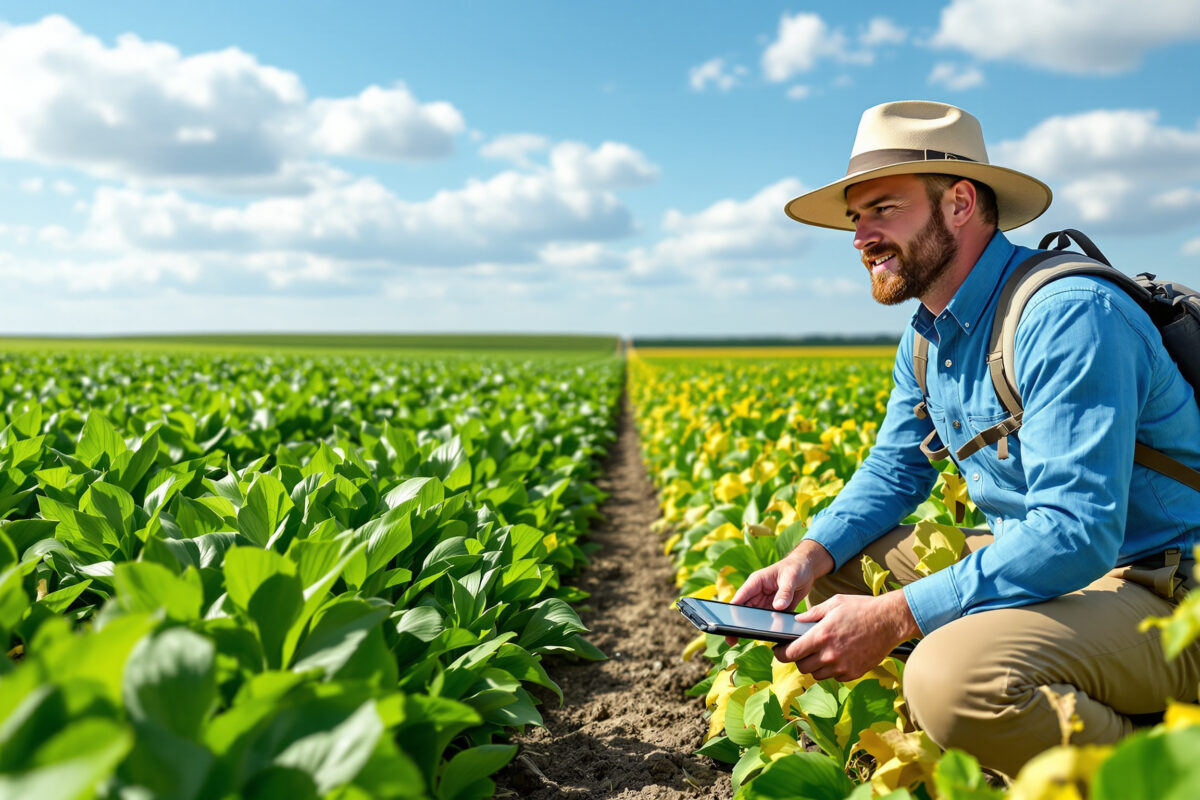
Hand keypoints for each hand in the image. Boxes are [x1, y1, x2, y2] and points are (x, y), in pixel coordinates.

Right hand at [725, 540, 833, 644]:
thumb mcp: (791, 578)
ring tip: (751, 639)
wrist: (807, 568)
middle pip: (744, 611)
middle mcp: (757, 593)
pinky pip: (769, 621)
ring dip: (754, 628)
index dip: (732, 611)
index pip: (740, 597)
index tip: (726, 624)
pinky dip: (769, 628)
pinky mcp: (775, 609)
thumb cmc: (796, 567)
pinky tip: (770, 636)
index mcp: (756, 582)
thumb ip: (785, 592)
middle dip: (738, 624)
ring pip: (755, 618)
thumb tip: (778, 606)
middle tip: (732, 640)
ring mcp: (766, 602)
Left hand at [772, 591, 919, 681]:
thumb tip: (796, 621)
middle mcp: (829, 654)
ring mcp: (842, 666)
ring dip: (815, 666)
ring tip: (821, 653)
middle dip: (798, 659)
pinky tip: (837, 657)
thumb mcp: (834, 603)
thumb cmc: (862, 609)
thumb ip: (812, 614)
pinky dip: (832, 670)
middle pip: (802, 667)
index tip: (779, 651)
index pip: (791, 653)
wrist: (890, 621)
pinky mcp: (854, 673)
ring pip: (817, 675)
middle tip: (802, 651)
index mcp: (821, 636)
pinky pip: (834, 677)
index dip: (781, 654)